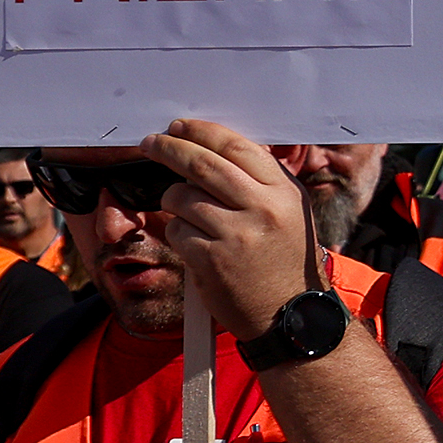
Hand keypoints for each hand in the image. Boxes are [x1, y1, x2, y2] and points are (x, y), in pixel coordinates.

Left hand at [141, 119, 317, 338]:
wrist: (290, 315)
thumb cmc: (286, 260)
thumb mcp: (291, 212)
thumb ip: (262, 181)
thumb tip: (220, 147)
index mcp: (283, 192)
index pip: (236, 147)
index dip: (201, 132)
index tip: (179, 128)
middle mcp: (262, 208)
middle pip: (202, 164)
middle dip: (169, 149)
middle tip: (151, 143)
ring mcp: (236, 234)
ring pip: (183, 197)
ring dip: (175, 200)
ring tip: (188, 214)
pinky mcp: (211, 260)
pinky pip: (177, 230)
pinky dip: (179, 233)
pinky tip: (195, 244)